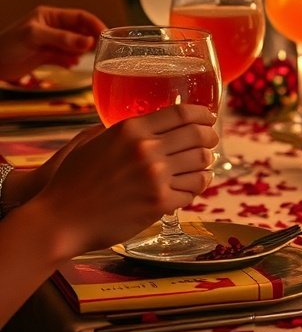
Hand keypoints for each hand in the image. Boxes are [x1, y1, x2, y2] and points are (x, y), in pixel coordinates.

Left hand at [0, 5, 105, 80]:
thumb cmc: (8, 45)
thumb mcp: (35, 37)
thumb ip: (62, 39)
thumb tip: (88, 42)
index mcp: (50, 16)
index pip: (79, 16)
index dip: (94, 24)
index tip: (106, 34)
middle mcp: (52, 27)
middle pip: (79, 31)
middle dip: (90, 39)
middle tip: (101, 49)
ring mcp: (50, 42)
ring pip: (73, 45)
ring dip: (81, 52)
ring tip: (86, 59)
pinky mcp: (46, 56)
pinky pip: (65, 57)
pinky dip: (70, 61)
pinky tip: (71, 65)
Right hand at [36, 104, 218, 258]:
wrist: (61, 218)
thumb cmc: (73, 180)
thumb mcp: (95, 141)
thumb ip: (124, 131)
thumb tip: (148, 124)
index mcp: (131, 129)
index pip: (181, 113)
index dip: (202, 114)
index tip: (209, 117)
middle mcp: (147, 149)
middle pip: (198, 136)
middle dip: (210, 137)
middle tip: (211, 141)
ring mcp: (155, 177)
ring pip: (200, 163)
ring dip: (206, 164)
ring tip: (203, 165)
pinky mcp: (159, 204)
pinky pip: (192, 191)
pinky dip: (196, 187)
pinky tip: (193, 186)